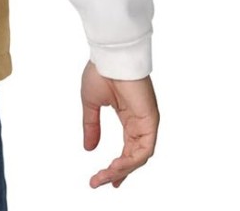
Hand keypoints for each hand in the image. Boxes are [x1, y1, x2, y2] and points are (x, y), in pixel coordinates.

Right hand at [81, 60, 159, 189]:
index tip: (105, 178)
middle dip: (117, 172)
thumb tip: (89, 148)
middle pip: (133, 156)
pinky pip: (144, 149)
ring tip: (106, 177)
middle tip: (100, 182)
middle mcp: (139, 122)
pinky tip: (117, 166)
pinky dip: (132, 161)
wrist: (109, 55)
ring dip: (123, 170)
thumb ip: (91, 126)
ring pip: (139, 156)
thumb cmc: (100, 71)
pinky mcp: (150, 120)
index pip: (127, 149)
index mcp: (128, 117)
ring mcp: (146, 122)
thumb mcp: (91, 104)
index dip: (118, 166)